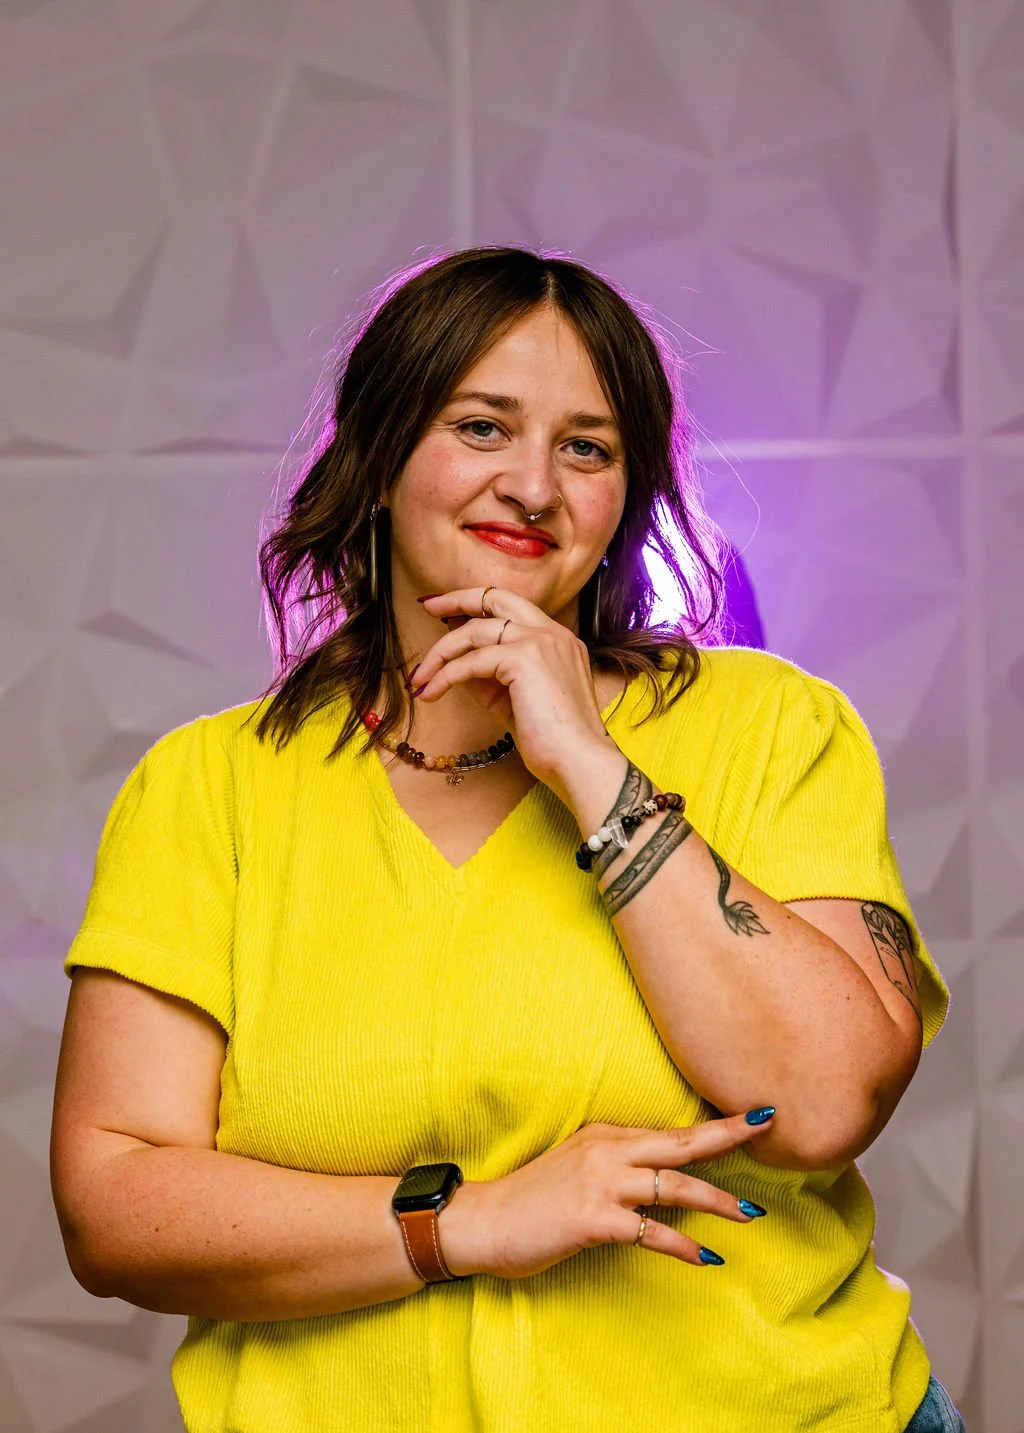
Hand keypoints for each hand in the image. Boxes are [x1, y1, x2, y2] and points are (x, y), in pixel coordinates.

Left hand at [409, 586, 610, 785]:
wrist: (578, 762)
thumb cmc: (552, 742)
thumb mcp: (514, 701)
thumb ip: (490, 677)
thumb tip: (455, 664)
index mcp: (557, 640)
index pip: (512, 609)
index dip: (478, 605)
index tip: (448, 612)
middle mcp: (552, 633)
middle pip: (497, 597)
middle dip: (458, 599)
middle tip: (428, 606)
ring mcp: (542, 642)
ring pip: (476, 630)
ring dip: (441, 652)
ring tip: (420, 677)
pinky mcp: (526, 659)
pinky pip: (473, 660)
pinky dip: (447, 675)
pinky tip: (431, 693)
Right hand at [438, 1110, 773, 1279]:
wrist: (482, 1221)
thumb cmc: (531, 1201)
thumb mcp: (578, 1167)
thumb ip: (617, 1165)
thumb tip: (662, 1176)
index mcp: (606, 1137)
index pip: (670, 1131)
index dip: (713, 1125)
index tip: (753, 1115)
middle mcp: (608, 1152)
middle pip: (680, 1143)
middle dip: (727, 1135)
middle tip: (766, 1125)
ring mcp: (600, 1183)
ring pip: (672, 1186)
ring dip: (716, 1201)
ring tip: (751, 1214)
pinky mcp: (592, 1218)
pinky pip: (649, 1232)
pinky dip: (682, 1245)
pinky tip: (706, 1258)